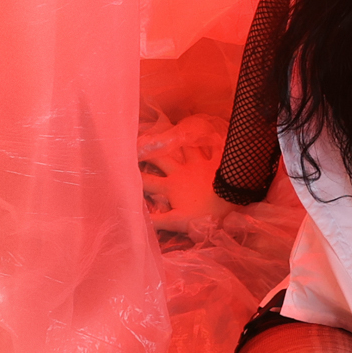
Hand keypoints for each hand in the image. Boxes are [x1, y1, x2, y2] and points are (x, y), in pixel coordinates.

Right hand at [139, 113, 226, 231]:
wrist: (231, 201)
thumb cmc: (204, 215)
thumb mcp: (178, 222)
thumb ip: (158, 222)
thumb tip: (137, 221)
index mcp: (171, 186)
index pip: (147, 182)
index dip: (134, 175)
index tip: (120, 167)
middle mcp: (182, 171)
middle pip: (162, 159)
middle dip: (151, 152)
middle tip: (141, 142)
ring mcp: (199, 164)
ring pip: (186, 148)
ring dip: (179, 140)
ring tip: (173, 130)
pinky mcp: (217, 162)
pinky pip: (214, 148)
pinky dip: (212, 140)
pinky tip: (211, 131)